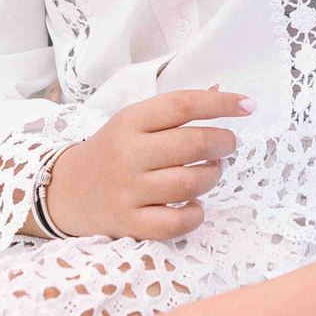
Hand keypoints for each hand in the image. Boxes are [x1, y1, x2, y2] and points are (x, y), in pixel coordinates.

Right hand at [39, 87, 247, 239]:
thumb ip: (176, 110)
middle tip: (229, 144)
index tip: (248, 106)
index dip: (221, 104)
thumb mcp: (135, 122)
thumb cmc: (112, 152)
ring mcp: (127, 191)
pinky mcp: (129, 224)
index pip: (183, 105)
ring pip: (189, 183)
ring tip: (211, 171)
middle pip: (193, 144)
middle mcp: (128, 154)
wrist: (66, 191)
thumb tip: (221, 92)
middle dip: (224, 142)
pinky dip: (194, 214)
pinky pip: (175, 223)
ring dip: (212, 176)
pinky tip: (194, 204)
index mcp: (130, 121)